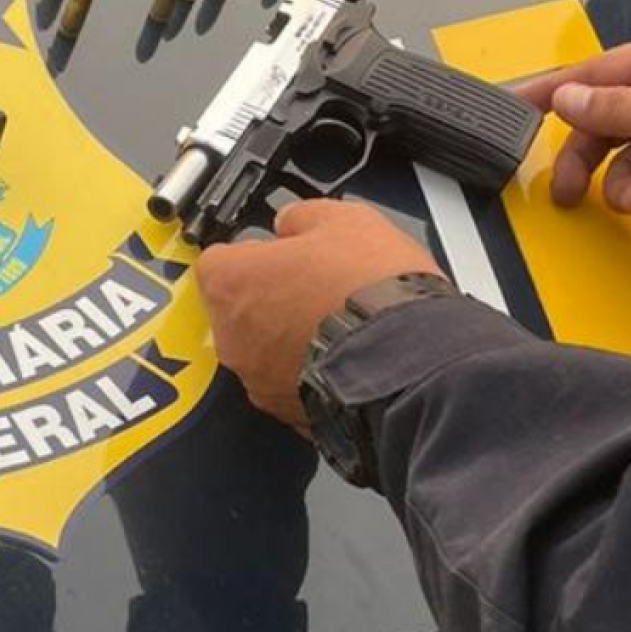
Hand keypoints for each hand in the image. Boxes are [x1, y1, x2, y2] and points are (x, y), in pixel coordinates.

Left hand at [195, 199, 440, 429]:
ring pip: (262, 350)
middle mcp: (233, 338)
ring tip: (336, 320)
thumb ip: (302, 217)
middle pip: (236, 309)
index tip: (278, 251)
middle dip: (268, 296)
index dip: (252, 253)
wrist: (412, 360)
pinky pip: (289, 384)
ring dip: (288, 336)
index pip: (218, 260)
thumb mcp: (345, 220)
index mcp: (233, 282)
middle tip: (312, 283)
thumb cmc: (373, 290)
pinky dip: (309, 370)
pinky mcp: (289, 414)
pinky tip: (345, 354)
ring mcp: (258, 381)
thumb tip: (291, 222)